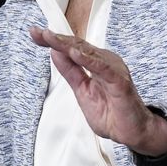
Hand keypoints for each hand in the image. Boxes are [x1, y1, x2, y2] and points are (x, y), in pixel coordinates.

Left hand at [29, 27, 166, 155]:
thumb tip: (55, 53)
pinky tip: (75, 54)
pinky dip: (89, 60)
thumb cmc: (111, 113)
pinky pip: (103, 68)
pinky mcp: (120, 82)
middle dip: (56, 39)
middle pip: (77, 46)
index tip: (35, 33)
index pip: (71, 48)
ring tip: (51, 38)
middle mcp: (104, 62)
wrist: (131, 133)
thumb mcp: (82, 91)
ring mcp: (113, 70)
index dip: (53, 40)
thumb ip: (70, 72)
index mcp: (95, 63)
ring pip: (88, 53)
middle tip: (39, 32)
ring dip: (68, 45)